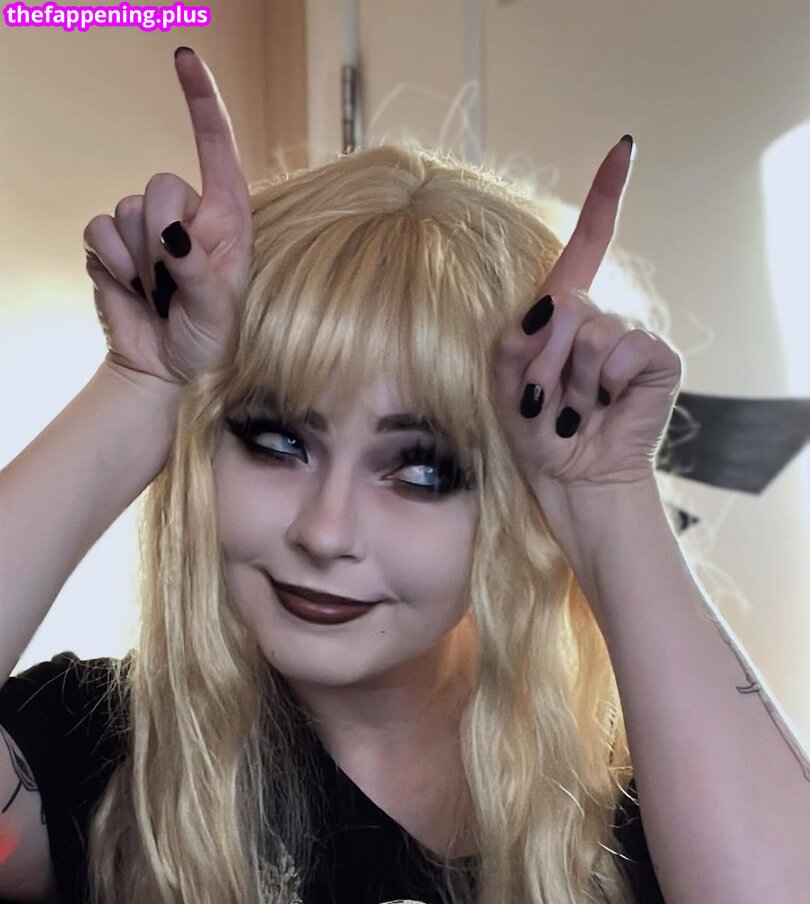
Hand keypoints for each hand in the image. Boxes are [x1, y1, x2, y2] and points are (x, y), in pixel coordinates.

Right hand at [83, 48, 252, 387]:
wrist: (162, 371)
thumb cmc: (208, 344)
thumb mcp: (219, 314)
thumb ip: (200, 271)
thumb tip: (171, 233)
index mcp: (227, 221)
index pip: (217, 150)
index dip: (202, 103)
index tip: (185, 60)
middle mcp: (187, 215)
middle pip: (161, 182)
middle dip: (161, 236)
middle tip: (172, 285)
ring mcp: (147, 228)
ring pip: (127, 209)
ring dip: (138, 261)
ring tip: (157, 295)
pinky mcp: (112, 243)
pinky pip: (98, 229)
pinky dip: (112, 263)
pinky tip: (131, 289)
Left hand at [492, 138, 682, 495]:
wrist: (571, 481)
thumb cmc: (537, 434)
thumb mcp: (506, 383)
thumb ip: (518, 337)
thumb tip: (556, 303)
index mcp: (564, 316)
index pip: (587, 246)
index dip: (605, 196)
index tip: (625, 148)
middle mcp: (602, 319)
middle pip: (567, 302)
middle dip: (544, 359)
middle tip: (544, 402)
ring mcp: (632, 338)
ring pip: (591, 329)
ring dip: (569, 380)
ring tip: (573, 411)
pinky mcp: (657, 360)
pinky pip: (624, 349)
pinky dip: (602, 384)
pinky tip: (601, 410)